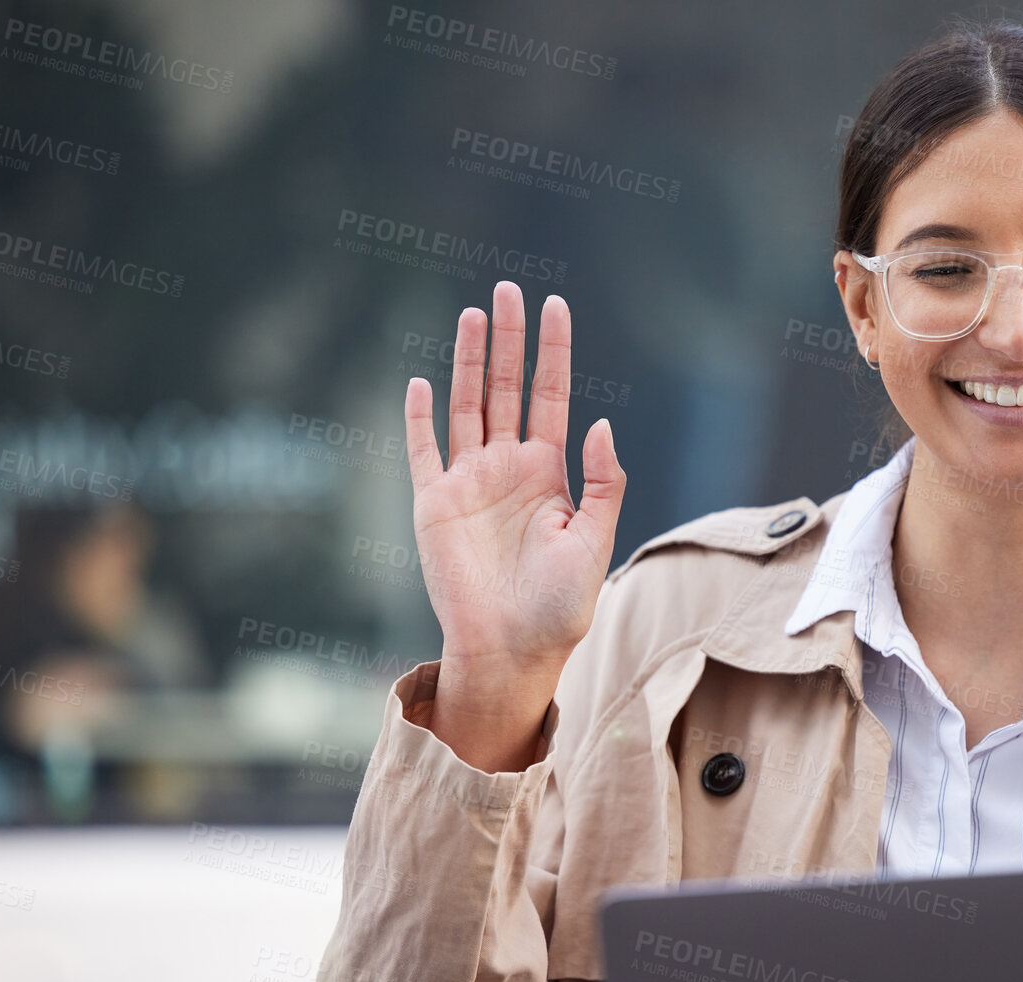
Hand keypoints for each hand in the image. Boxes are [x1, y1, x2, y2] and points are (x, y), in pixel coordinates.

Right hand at [405, 281, 625, 682]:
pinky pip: (422, 450)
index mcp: (549, 474)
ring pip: (466, 405)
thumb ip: (603, 482)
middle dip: (508, 339)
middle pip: (505, 388)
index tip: (556, 305)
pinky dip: (418, 416)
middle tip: (508, 289)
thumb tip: (602, 423)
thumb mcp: (595, 540)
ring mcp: (468, 483)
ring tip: (474, 313)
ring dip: (468, 360)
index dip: (553, 352)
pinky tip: (421, 379)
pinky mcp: (433, 505)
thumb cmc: (560, 606)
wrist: (512, 650)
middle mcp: (508, 469)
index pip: (550, 396)